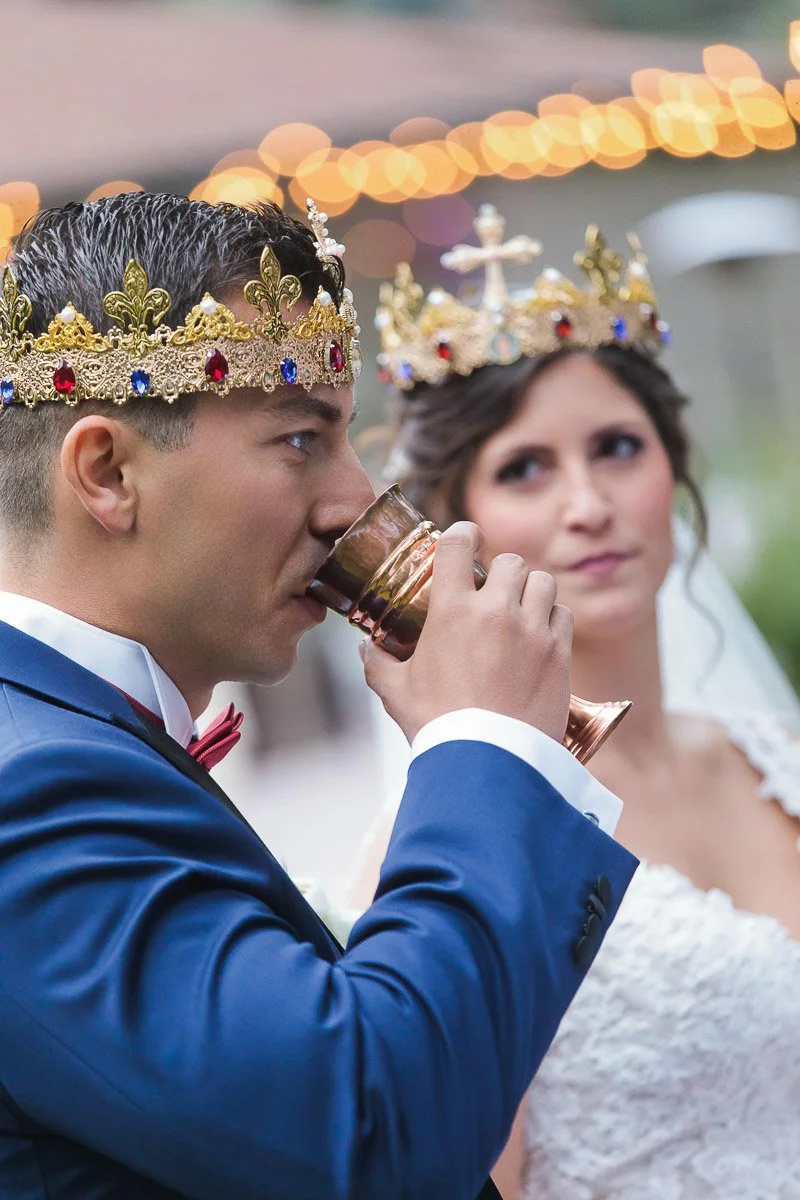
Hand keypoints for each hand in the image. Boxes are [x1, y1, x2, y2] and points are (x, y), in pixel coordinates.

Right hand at [362, 521, 572, 742]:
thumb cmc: (439, 726)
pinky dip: (553, 619)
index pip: (459, 543)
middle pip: (511, 561)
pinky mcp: (559, 654)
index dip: (462, 534)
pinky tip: (540, 636)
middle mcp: (496, 611)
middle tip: (493, 592)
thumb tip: (367, 649)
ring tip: (521, 610)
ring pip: (544, 582)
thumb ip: (379, 664)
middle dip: (502, 571)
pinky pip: (564, 615)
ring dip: (532, 591)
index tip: (464, 540)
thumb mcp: (396, 693)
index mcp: (452, 611)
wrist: (489, 763)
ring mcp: (532, 631)